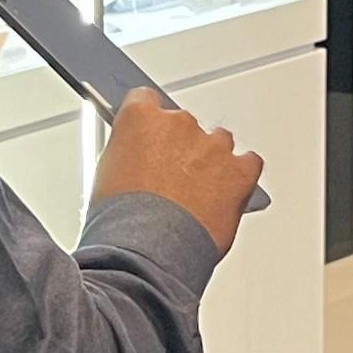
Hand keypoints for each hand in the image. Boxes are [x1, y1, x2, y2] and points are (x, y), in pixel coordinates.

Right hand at [90, 90, 264, 255]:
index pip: (145, 101)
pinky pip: (249, 163)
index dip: (148, 124)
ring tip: (196, 195)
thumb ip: (127, 155)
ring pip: (218, 142)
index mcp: (140, 118)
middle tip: (170, 181)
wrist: (148, 252)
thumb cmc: (122, 222)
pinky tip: (226, 193)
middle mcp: (179, 124)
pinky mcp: (239, 171)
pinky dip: (240, 175)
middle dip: (180, 149)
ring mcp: (212, 146)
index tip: (149, 138)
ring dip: (210, 162)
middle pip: (184, 125)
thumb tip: (134, 159)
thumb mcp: (104, 177)